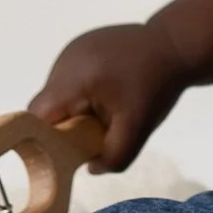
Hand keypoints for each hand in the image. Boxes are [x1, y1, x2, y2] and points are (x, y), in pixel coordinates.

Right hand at [30, 23, 187, 171]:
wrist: (174, 46)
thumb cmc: (157, 87)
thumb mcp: (138, 129)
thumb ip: (114, 157)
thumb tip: (90, 166)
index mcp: (74, 78)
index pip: (38, 115)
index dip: (46, 137)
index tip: (67, 149)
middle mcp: (65, 60)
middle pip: (47, 106)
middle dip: (66, 124)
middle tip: (95, 131)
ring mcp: (71, 50)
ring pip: (57, 92)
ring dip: (75, 107)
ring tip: (108, 107)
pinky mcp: (79, 46)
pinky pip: (69, 78)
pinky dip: (81, 91)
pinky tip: (109, 90)